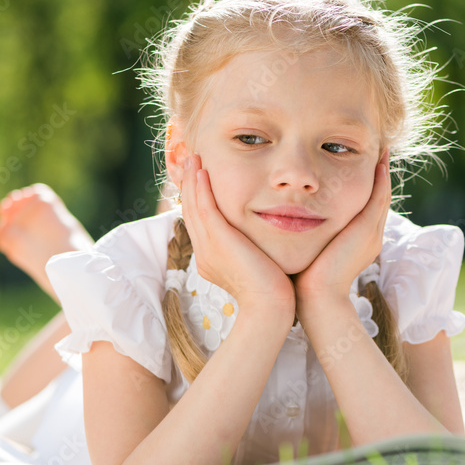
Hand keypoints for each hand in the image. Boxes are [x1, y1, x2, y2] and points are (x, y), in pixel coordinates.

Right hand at [181, 155, 295, 321]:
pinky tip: (202, 171)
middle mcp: (204, 252)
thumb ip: (253, 248)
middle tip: (190, 160)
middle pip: (190, 211)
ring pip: (193, 207)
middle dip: (189, 184)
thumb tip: (261, 239)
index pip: (198, 222)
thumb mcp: (258, 264)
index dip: (196, 197)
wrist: (272, 306)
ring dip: (192, 180)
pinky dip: (201, 189)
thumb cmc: (275, 290)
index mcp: (211, 258)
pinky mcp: (218, 242)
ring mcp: (208, 248)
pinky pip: (204, 209)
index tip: (199, 177)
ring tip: (194, 157)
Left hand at [292, 150, 390, 306]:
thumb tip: (289, 218)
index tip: (357, 163)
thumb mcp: (309, 249)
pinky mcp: (367, 228)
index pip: (366, 206)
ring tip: (378, 147)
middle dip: (377, 173)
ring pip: (382, 193)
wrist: (315, 298)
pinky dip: (380, 177)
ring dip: (382, 170)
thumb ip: (308, 233)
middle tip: (376, 148)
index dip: (365, 184)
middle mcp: (370, 235)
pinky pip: (379, 196)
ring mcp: (371, 232)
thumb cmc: (304, 278)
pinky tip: (377, 159)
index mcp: (359, 240)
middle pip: (378, 196)